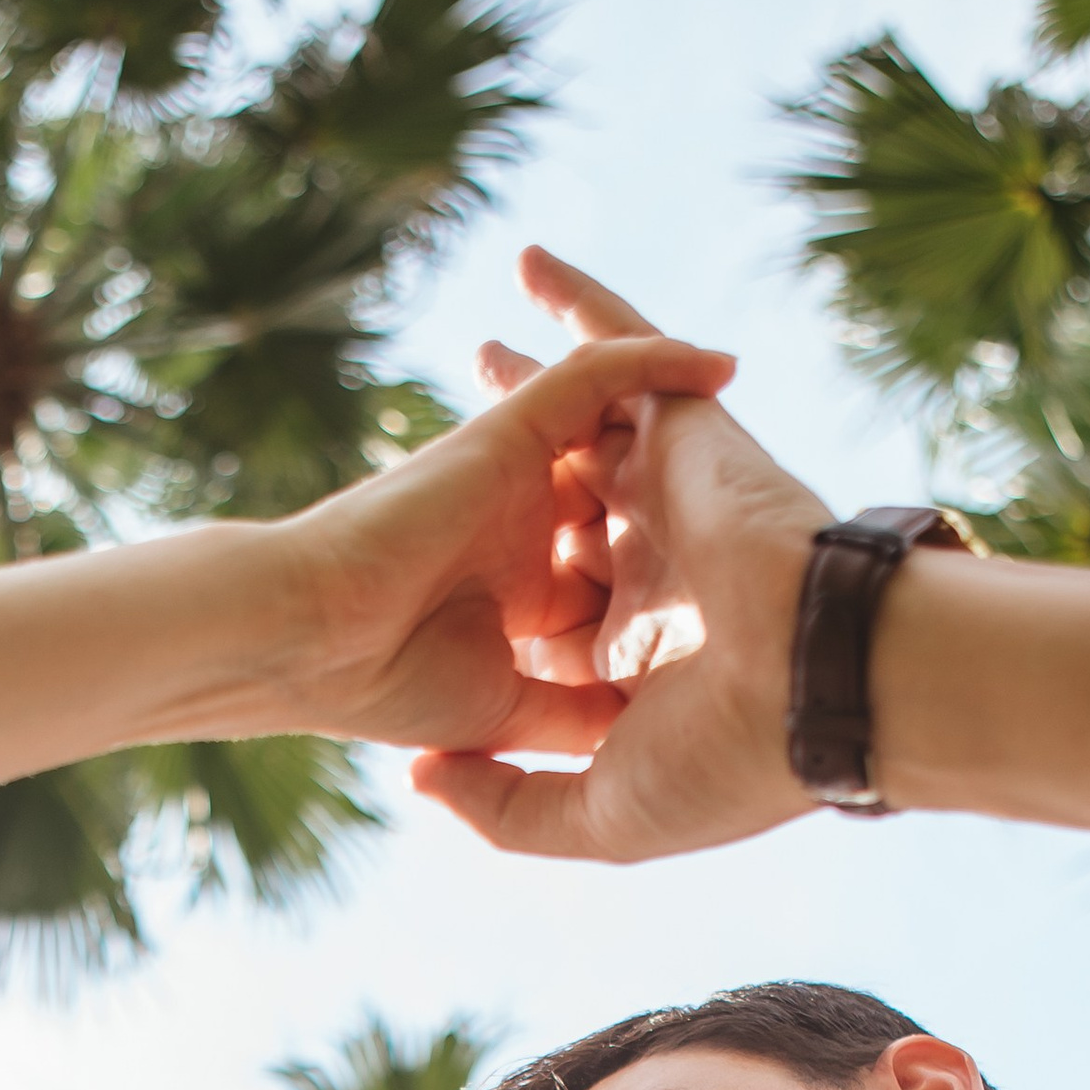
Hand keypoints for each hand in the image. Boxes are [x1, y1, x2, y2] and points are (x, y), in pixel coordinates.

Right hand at [273, 327, 735, 760]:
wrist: (315, 642)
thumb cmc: (394, 691)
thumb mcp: (515, 723)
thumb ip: (570, 727)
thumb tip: (638, 731)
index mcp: (528, 611)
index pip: (614, 590)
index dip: (677, 595)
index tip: (745, 622)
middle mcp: (531, 539)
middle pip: (628, 500)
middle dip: (697, 499)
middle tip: (774, 523)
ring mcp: (522, 484)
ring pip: (616, 429)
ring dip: (683, 413)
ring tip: (763, 417)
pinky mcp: (511, 437)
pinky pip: (598, 376)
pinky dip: (653, 359)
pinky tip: (722, 363)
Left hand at [411, 245, 837, 860]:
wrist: (817, 690)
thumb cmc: (723, 762)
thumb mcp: (599, 818)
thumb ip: (508, 812)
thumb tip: (423, 778)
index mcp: (636, 662)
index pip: (554, 623)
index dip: (506, 601)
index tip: (446, 593)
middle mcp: (652, 577)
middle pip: (562, 512)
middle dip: (519, 479)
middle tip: (464, 451)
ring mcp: (670, 503)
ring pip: (586, 428)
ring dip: (538, 385)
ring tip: (485, 352)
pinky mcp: (689, 438)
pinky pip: (627, 352)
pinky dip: (585, 306)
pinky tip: (533, 266)